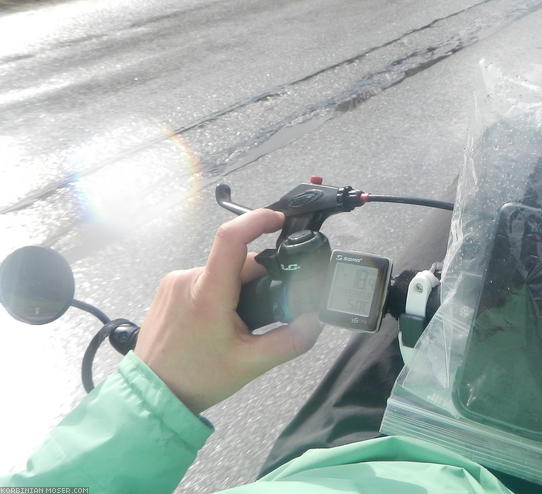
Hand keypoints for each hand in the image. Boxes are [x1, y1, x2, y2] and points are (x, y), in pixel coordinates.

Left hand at [135, 209, 322, 413]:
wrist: (153, 395)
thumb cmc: (196, 378)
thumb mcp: (251, 364)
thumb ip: (290, 340)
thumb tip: (315, 320)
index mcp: (208, 294)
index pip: (231, 238)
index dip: (258, 220)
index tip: (278, 220)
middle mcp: (188, 280)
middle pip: (236, 260)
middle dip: (258, 278)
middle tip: (262, 311)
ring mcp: (174, 282)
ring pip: (221, 270)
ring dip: (237, 287)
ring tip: (237, 322)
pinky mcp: (167, 289)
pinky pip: (204, 278)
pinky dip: (219, 290)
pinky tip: (218, 320)